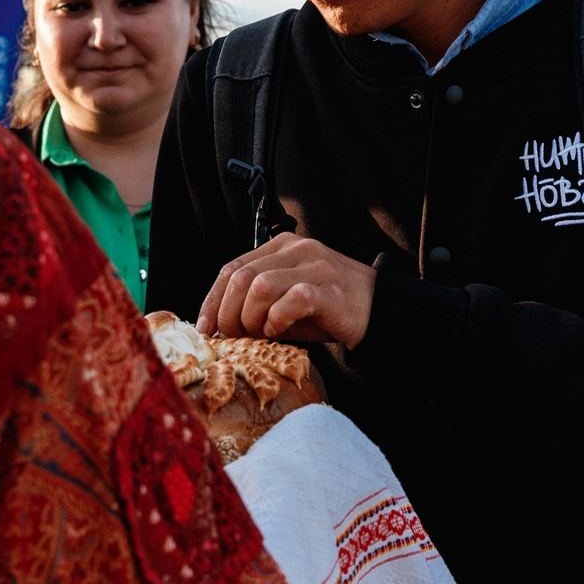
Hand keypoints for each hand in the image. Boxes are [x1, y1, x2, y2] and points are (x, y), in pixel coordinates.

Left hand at [197, 234, 375, 347]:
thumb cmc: (328, 309)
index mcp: (281, 247)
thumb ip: (256, 302)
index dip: (212, 299)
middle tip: (233, 336)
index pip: (232, 268)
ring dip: (251, 317)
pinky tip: (279, 331)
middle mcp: (297, 250)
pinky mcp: (331, 290)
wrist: (379, 311)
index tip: (205, 326)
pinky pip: (292, 300)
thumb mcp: (286, 300)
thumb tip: (218, 325)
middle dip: (228, 313)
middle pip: (241, 277)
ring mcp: (315, 267)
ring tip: (259, 334)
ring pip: (261, 286)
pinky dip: (278, 319)